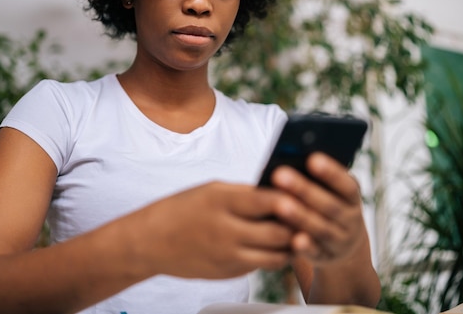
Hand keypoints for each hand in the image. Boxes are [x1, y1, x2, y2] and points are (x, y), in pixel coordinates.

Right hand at [123, 182, 299, 278]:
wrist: (150, 241)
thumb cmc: (182, 208)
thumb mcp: (211, 190)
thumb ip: (245, 194)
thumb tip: (281, 193)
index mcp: (222, 202)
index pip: (268, 200)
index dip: (292, 197)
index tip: (306, 192)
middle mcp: (226, 231)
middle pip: (279, 233)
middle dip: (299, 226)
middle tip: (312, 217)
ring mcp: (227, 256)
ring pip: (276, 256)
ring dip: (291, 245)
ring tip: (300, 233)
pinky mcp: (228, 272)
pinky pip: (261, 265)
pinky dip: (272, 256)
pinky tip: (277, 245)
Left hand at [270, 152, 368, 265]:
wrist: (342, 243)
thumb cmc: (326, 204)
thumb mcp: (330, 192)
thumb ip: (316, 179)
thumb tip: (290, 157)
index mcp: (352, 197)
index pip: (346, 184)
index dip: (331, 173)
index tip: (312, 158)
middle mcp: (351, 219)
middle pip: (330, 205)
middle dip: (304, 190)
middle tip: (280, 174)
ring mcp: (340, 241)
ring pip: (322, 229)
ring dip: (301, 217)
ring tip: (281, 205)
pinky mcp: (327, 258)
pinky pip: (317, 254)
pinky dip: (306, 248)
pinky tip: (294, 240)